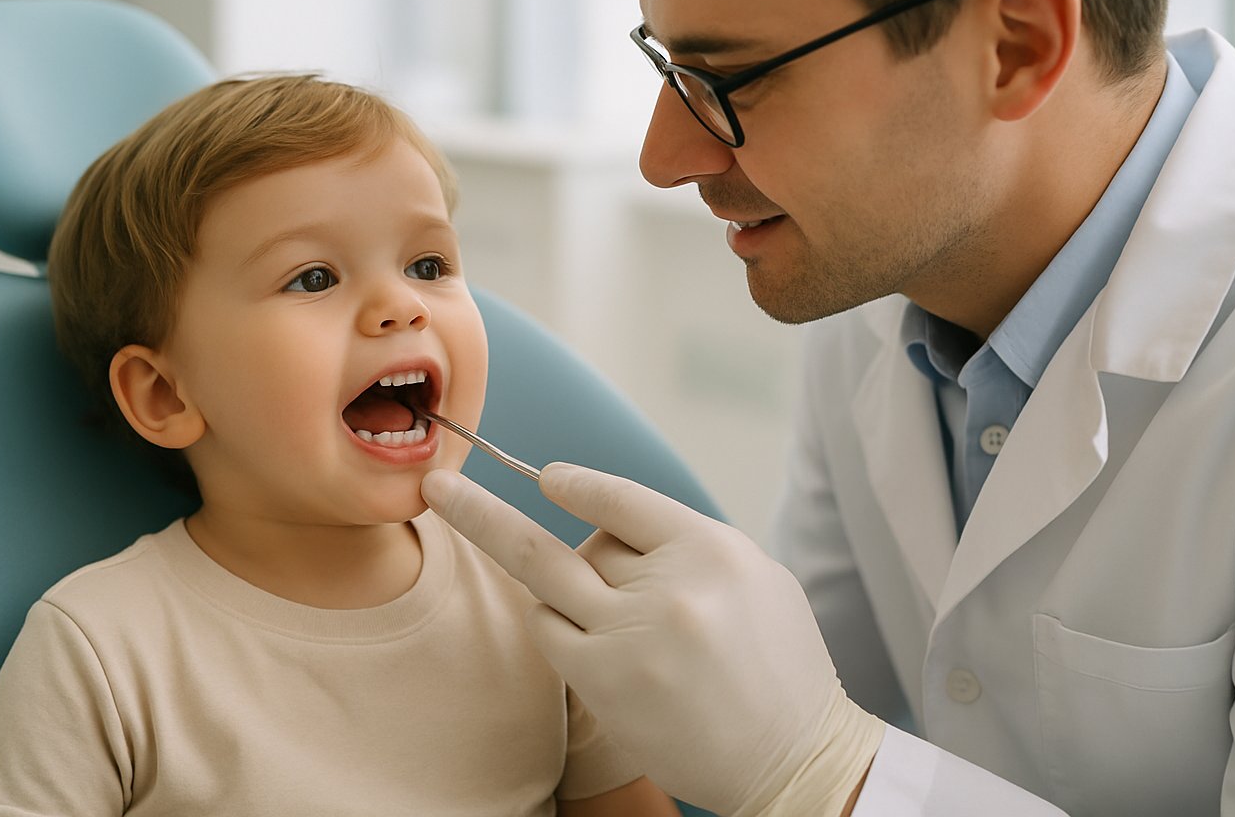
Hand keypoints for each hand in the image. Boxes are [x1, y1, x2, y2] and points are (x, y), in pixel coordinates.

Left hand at [422, 463, 882, 816]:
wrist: (796, 759)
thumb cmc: (777, 666)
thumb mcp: (753, 576)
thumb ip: (681, 543)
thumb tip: (606, 518)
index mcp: (712, 549)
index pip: (622, 498)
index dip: (576, 484)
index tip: (546, 476)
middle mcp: (669, 586)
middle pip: (572, 539)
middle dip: (493, 514)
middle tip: (438, 489)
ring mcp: (632, 636)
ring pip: (552, 582)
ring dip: (564, 588)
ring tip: (613, 616)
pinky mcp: (605, 682)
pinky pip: (549, 629)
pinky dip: (556, 623)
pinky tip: (589, 636)